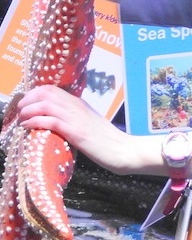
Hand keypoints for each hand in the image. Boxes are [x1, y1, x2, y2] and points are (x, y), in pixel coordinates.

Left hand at [17, 86, 132, 174]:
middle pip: (46, 93)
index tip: (25, 104)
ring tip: (21, 120)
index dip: (33, 93)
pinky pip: (51, 122)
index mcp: (79, 103)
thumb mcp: (89, 124)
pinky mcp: (77, 133)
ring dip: (28, 111)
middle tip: (20, 112)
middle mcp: (77, 106)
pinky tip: (27, 128)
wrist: (123, 150)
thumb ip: (74, 119)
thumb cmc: (107, 140)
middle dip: (27, 100)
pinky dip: (34, 122)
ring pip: (45, 105)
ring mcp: (77, 118)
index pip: (52, 89)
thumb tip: (56, 122)